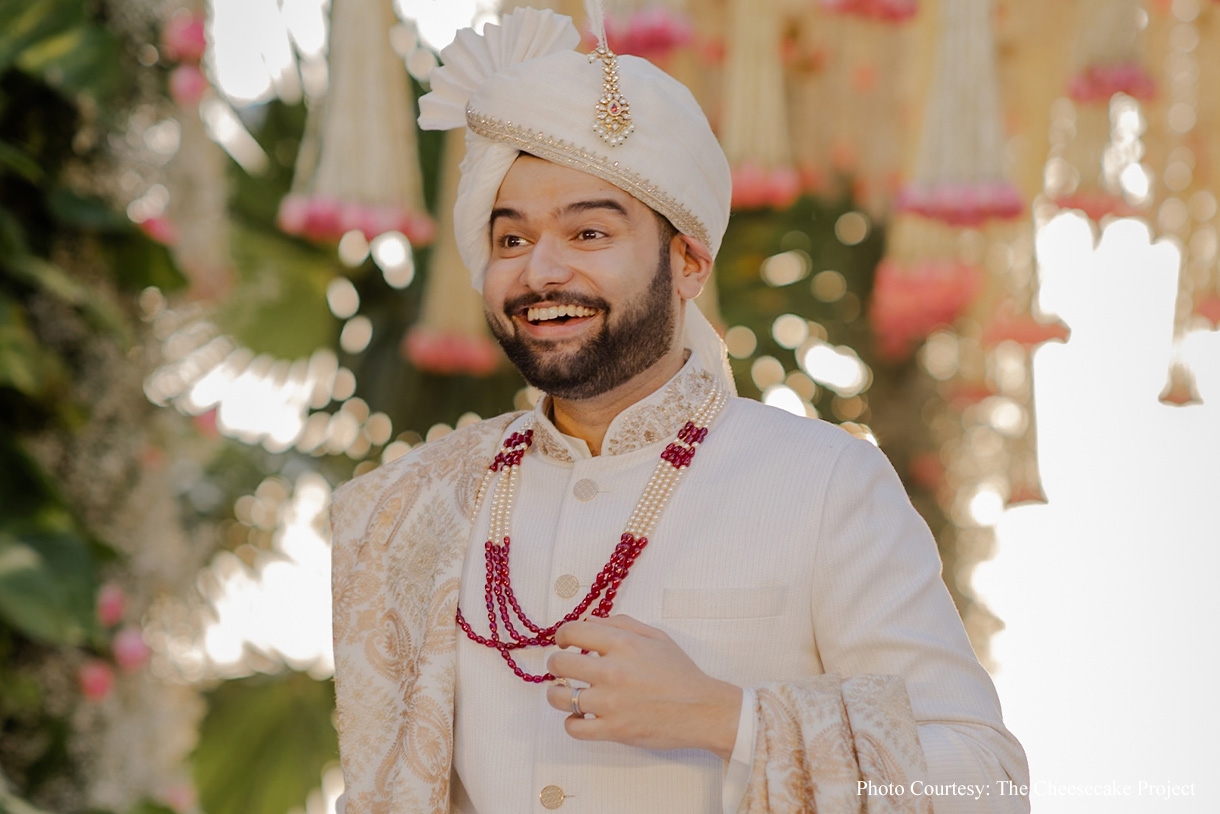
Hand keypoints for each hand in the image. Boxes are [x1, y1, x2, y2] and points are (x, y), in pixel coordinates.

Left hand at [544, 614, 741, 759]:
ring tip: (566, 693)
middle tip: (563, 668)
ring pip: (560, 697)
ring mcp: (611, 703)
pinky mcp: (614, 730)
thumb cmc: (680, 672)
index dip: (562, 636)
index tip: (565, 643)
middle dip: (556, 664)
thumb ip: (621, 623)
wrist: (702, 710)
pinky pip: (574, 727)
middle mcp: (613, 671)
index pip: (572, 631)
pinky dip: (572, 722)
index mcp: (623, 644)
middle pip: (560, 664)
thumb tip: (589, 621)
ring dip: (558, 694)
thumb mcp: (656, 636)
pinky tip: (581, 716)